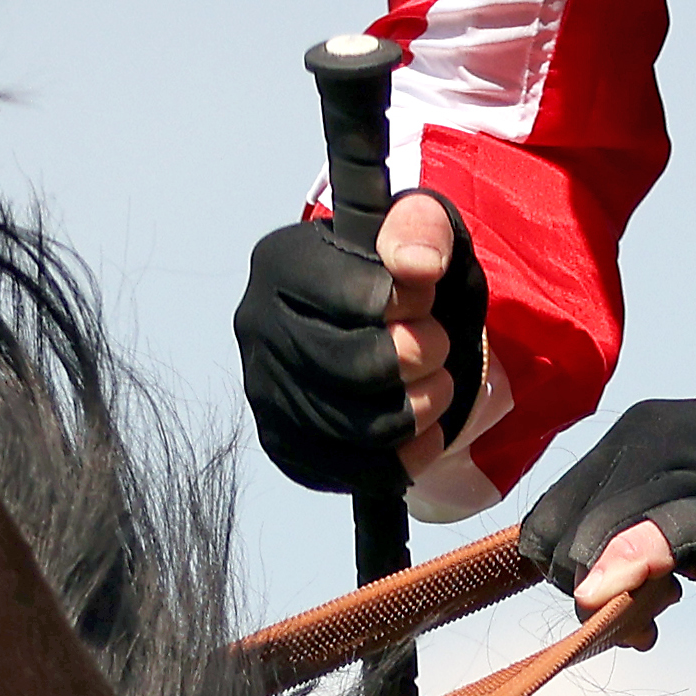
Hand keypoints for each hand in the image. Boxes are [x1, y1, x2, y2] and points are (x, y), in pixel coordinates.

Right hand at [235, 191, 482, 492]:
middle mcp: (257, 326)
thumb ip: (421, 226)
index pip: (356, 298)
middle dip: (419, 360)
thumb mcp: (415, 227)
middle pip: (353, 368)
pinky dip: (403, 458)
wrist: (369, 321)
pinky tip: (424, 431)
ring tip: (436, 385)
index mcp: (282, 262)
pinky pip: (348, 469)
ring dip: (419, 410)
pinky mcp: (282, 442)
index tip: (428, 294)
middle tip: (438, 346)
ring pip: (354, 426)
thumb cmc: (391, 271)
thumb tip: (419, 266)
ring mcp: (263, 389)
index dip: (410, 303)